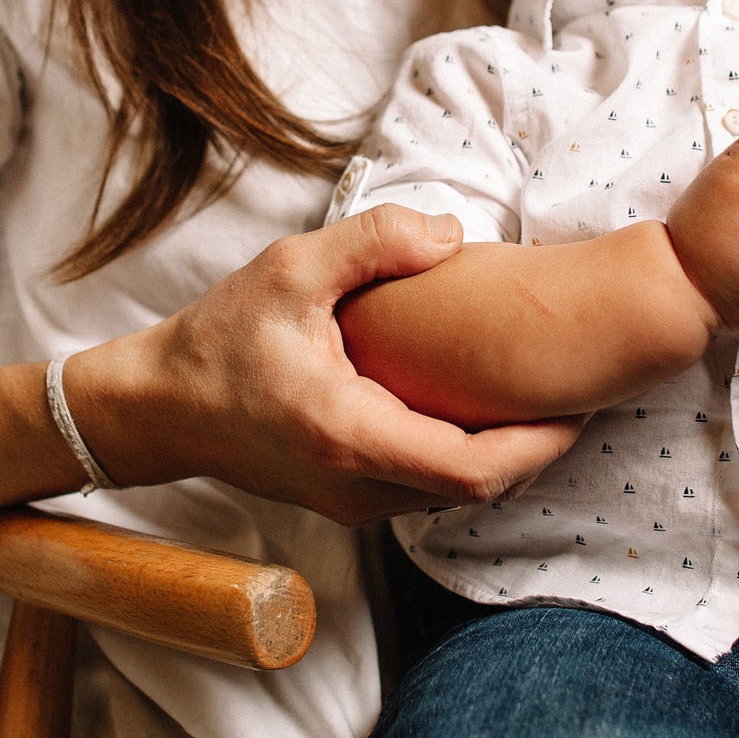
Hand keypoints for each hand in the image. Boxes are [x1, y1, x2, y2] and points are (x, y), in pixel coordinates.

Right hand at [68, 206, 584, 525]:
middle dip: (537, 447)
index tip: (581, 401)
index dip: (541, 442)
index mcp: (353, 436)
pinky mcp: (349, 498)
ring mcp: (354, 503)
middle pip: (480, 488)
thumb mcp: (290, 269)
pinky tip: (482, 407)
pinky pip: (428, 487)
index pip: (477, 469)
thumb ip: (373, 241)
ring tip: (543, 396)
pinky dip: (467, 455)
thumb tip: (454, 234)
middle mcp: (360, 487)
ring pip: (457, 494)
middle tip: (580, 390)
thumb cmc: (218, 339)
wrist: (157, 408)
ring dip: (505, 454)